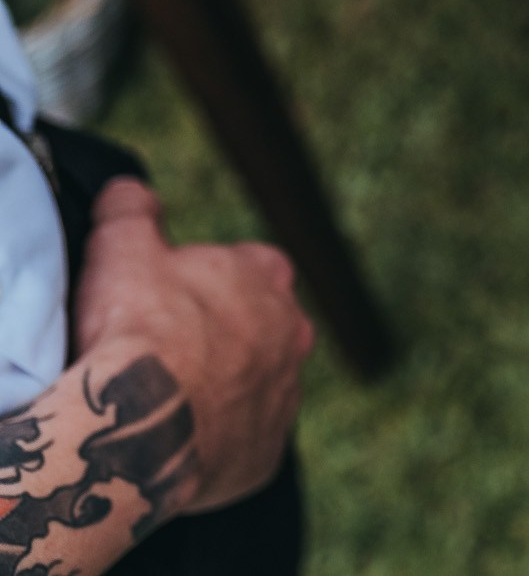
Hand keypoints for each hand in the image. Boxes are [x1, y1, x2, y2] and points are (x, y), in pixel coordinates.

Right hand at [71, 180, 313, 516]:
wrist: (144, 422)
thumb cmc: (138, 329)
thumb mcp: (122, 248)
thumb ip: (132, 211)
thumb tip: (131, 190)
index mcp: (266, 277)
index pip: (249, 265)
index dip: (208, 279)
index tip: (171, 296)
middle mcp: (291, 333)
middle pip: (261, 325)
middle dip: (225, 333)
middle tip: (171, 349)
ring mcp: (284, 395)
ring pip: (258, 384)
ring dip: (225, 388)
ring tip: (172, 398)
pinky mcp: (266, 452)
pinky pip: (245, 441)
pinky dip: (219, 439)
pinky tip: (181, 441)